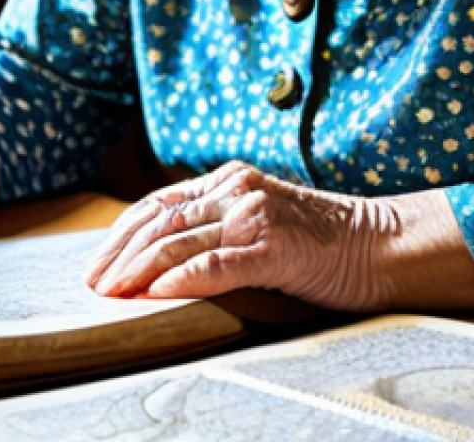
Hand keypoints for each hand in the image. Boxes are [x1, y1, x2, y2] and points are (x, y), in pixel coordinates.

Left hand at [86, 161, 473, 311]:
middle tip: (92, 282)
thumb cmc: (319, 241)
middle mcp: (236, 189)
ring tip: (112, 291)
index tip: (97, 260)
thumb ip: (219, 227)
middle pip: (160, 219)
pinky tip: (157, 293)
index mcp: (229, 180)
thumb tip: (165, 259)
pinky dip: (183, 278)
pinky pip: (219, 262)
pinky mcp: (275, 246)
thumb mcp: (260, 222)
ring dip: (138, 268)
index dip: (122, 231)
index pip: (159, 203)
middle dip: (119, 251)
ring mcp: (255, 215)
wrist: (381, 244)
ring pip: (181, 239)